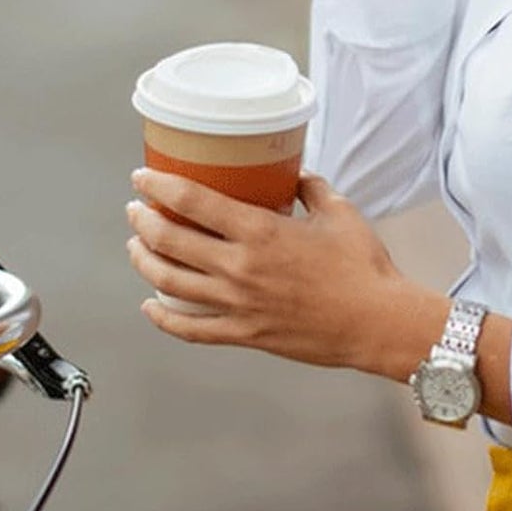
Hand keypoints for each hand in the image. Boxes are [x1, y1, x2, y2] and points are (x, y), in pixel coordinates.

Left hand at [125, 168, 444, 375]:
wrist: (376, 320)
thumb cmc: (362, 264)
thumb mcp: (338, 211)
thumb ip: (311, 188)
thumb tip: (295, 176)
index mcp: (260, 231)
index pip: (194, 202)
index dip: (160, 186)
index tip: (143, 177)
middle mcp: (240, 267)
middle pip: (171, 241)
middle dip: (143, 221)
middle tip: (136, 209)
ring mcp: (238, 304)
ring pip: (170, 283)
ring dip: (144, 262)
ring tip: (136, 247)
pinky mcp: (244, 334)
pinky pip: (190, 329)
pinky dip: (163, 318)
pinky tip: (150, 307)